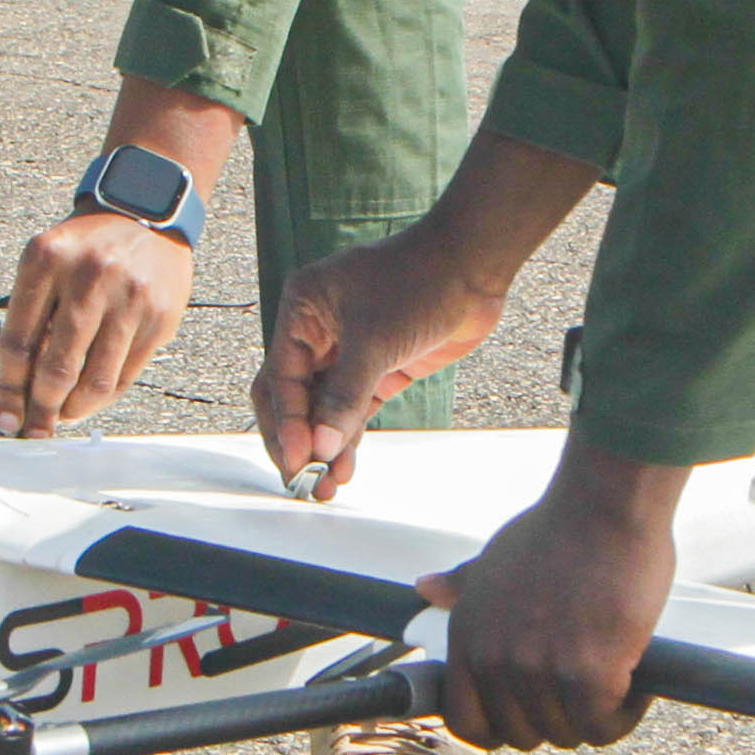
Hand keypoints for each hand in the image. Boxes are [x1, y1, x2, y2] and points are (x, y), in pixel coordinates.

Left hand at [0, 209, 189, 434]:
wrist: (147, 212)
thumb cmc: (89, 245)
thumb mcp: (48, 263)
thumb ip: (32, 317)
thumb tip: (19, 386)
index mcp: (46, 259)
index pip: (18, 341)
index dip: (8, 389)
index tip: (5, 417)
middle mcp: (88, 276)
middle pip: (56, 367)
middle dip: (41, 409)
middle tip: (34, 430)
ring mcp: (128, 298)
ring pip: (94, 380)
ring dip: (73, 409)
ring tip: (63, 415)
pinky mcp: (159, 317)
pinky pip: (125, 375)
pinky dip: (104, 396)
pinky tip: (91, 398)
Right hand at [249, 132, 604, 495]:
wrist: (473, 267)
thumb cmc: (419, 282)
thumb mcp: (375, 340)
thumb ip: (345, 396)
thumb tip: (322, 446)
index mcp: (302, 310)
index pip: (281, 378)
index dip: (286, 423)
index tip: (296, 460)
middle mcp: (318, 332)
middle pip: (292, 398)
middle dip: (296, 440)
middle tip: (299, 479)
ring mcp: (348, 352)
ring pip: (324, 409)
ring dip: (324, 447)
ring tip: (323, 488)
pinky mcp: (377, 368)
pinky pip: (352, 410)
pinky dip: (347, 438)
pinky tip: (344, 467)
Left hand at [419, 449, 683, 748]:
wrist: (604, 507)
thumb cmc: (559, 527)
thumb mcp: (495, 559)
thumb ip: (462, 585)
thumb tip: (426, 588)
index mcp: (469, 637)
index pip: (467, 723)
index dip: (502, 730)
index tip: (533, 717)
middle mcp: (496, 661)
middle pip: (524, 735)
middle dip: (557, 719)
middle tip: (587, 689)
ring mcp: (539, 672)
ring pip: (568, 734)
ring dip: (596, 716)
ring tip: (617, 681)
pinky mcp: (589, 676)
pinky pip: (602, 727)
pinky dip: (624, 715)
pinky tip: (637, 688)